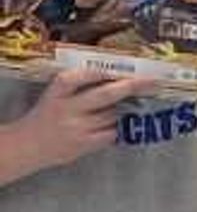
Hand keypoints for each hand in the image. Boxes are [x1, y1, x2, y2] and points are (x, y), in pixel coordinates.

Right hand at [0, 67, 129, 181]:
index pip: (77, 77)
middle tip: (152, 81)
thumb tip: (117, 76)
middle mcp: (67, 108)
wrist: (29, 145)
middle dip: (131, 86)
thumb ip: (79, 85)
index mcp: (56, 92)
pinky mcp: (85, 144)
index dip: (100, 72)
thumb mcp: (55, 96)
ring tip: (117, 109)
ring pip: (112, 114)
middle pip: (105, 95)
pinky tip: (111, 126)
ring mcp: (77, 128)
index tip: (122, 67)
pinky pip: (112, 132)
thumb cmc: (48, 116)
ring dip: (121, 110)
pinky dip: (116, 127)